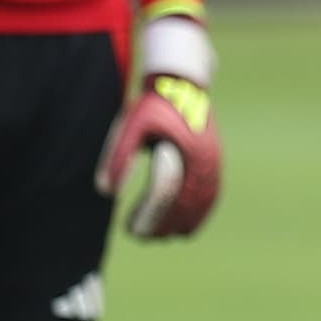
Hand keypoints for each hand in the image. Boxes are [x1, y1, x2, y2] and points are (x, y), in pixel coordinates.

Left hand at [97, 75, 221, 238]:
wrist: (182, 84)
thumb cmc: (152, 105)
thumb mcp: (130, 124)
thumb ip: (117, 155)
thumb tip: (105, 191)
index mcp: (182, 148)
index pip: (164, 192)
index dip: (147, 214)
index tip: (128, 229)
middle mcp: (204, 160)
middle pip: (183, 205)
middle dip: (161, 225)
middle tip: (138, 236)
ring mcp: (213, 163)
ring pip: (200, 206)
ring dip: (179, 225)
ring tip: (157, 236)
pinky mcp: (216, 165)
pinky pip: (210, 198)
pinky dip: (196, 216)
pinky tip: (181, 229)